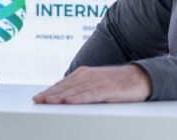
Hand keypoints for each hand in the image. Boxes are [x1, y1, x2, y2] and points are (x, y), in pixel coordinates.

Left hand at [32, 64, 150, 104]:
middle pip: (65, 87)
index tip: (37, 98)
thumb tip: (65, 96)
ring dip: (60, 96)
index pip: (62, 84)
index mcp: (83, 74)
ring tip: (48, 101)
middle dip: (50, 94)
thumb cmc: (116, 83)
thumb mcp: (95, 84)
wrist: (138, 77)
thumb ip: (81, 88)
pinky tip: (70, 102)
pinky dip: (80, 98)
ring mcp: (96, 82)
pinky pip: (90, 95)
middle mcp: (87, 76)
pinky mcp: (106, 89)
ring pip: (75, 91)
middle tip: (37, 100)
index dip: (49, 91)